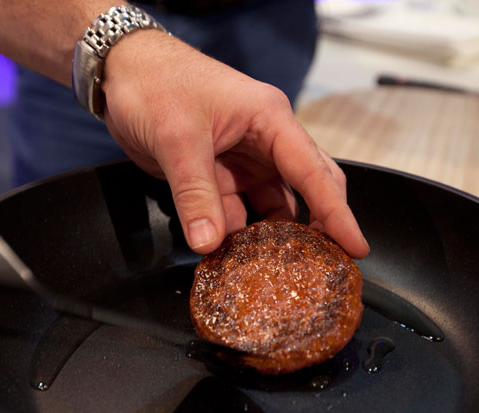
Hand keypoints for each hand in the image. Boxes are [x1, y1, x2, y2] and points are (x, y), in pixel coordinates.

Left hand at [101, 32, 369, 257]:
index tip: (357, 248)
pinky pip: (240, 211)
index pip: (315, 173)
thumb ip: (194, 193)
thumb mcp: (177, 139)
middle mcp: (266, 141)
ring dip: (273, 237)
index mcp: (271, 121)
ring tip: (281, 274)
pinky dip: (241, 235)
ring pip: (272, 205)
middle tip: (327, 267)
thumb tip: (209, 244)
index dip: (338, 213)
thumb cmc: (155, 85)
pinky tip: (239, 258)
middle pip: (307, 188)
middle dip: (318, 227)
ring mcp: (244, 160)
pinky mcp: (221, 175)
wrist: (121, 72)